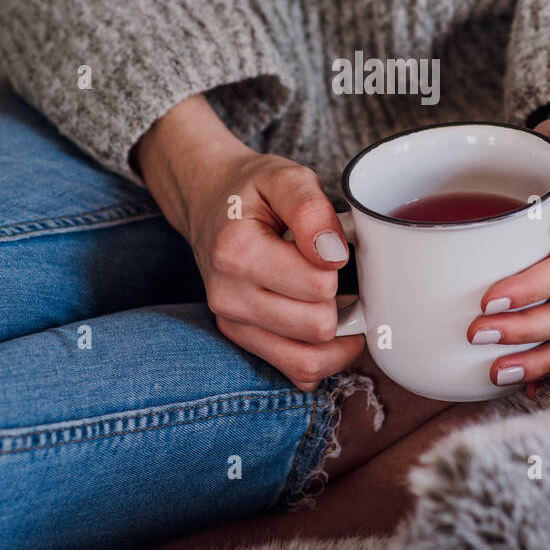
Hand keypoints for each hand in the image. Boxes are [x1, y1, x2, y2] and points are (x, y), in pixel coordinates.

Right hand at [135, 94, 364, 390]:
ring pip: (310, 361)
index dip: (339, 264)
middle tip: (330, 271)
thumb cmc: (254, 190)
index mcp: (236, 252)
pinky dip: (321, 355)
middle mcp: (227, 296)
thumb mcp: (285, 177)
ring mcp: (231, 323)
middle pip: (318, 326)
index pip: (319, 286)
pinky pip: (297, 372)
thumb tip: (334, 256)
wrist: (210, 201)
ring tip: (332, 297)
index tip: (330, 243)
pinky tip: (321, 323)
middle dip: (337, 299)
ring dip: (334, 333)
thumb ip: (311, 210)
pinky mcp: (240, 340)